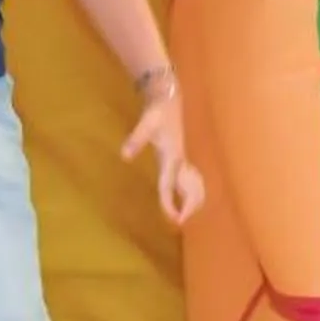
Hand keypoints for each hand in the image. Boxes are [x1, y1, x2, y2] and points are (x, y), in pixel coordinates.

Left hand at [122, 77, 205, 225]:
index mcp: (172, 156)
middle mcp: (180, 160)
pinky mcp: (180, 157)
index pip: (170, 184)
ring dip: (193, 201)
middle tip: (179, 223)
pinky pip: (191, 180)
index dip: (170, 202)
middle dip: (189, 206)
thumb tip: (125, 156)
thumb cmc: (157, 110)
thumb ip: (137, 138)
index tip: (172, 218)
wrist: (168, 97)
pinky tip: (186, 199)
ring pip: (195, 185)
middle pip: (191, 188)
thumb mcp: (146, 122)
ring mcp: (182, 159)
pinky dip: (191, 192)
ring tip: (184, 216)